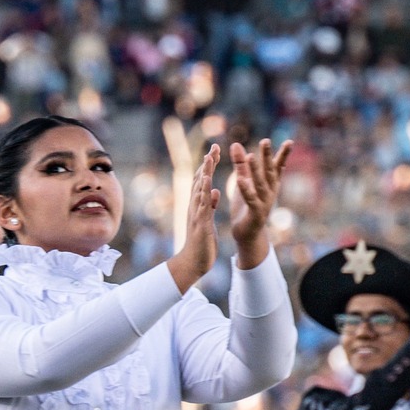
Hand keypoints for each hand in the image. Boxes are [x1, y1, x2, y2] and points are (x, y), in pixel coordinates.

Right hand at [166, 145, 221, 293]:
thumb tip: (215, 191)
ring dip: (205, 173)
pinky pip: (203, 204)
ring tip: (210, 158)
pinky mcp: (200, 223)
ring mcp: (196, 214)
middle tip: (214, 147)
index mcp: (199, 205)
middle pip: (200, 180)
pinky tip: (208, 180)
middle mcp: (195, 206)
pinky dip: (205, 191)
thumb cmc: (201, 243)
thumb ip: (210, 205)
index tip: (215, 150)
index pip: (204, 181)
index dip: (209, 165)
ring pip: (200, 189)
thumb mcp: (208, 220)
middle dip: (207, 164)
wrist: (193, 262)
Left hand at [228, 137, 291, 268]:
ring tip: (250, 156)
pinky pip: (250, 199)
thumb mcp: (244, 183)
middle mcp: (270, 192)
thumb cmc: (246, 207)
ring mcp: (264, 203)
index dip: (283, 155)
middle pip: (269, 172)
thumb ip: (240, 165)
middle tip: (265, 141)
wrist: (247, 234)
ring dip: (256, 170)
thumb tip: (236, 144)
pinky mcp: (255, 213)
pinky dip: (246, 189)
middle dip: (267, 157)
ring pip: (260, 184)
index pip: (277, 167)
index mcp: (270, 185)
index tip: (290, 141)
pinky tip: (240, 180)